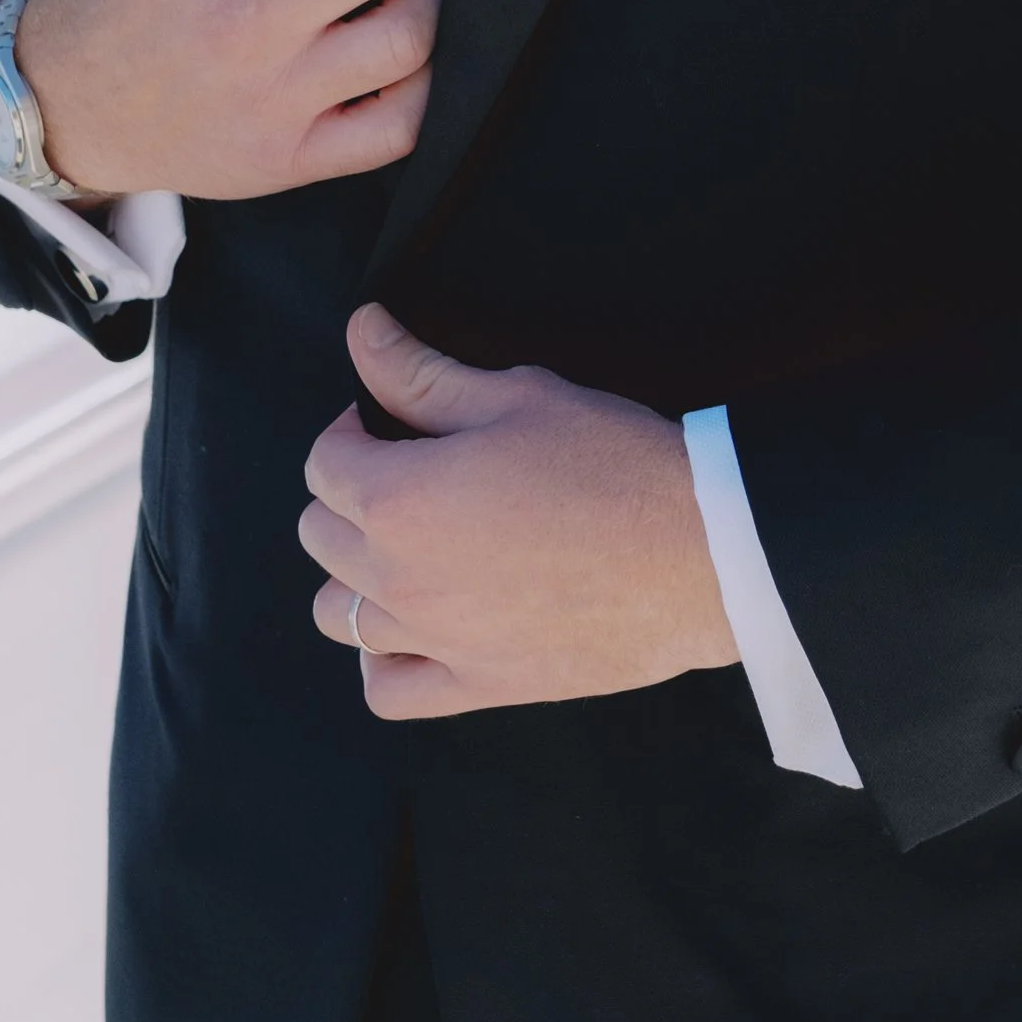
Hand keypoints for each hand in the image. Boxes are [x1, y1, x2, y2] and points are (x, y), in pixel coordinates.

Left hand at [298, 305, 739, 717]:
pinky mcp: (479, 685)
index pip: (324, 464)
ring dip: (358, 575)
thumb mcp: (516, 396)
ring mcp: (435, 640)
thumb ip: (423, 373)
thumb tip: (363, 332)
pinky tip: (413, 629)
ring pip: (338, 615)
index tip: (388, 424)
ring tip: (411, 547)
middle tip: (409, 473)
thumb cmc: (613, 463)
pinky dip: (382, 662)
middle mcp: (399, 577)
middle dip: (351, 495)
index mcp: (400, 498)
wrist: (699, 552)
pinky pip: (387, 689)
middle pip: (321, 536)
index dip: (350, 432)